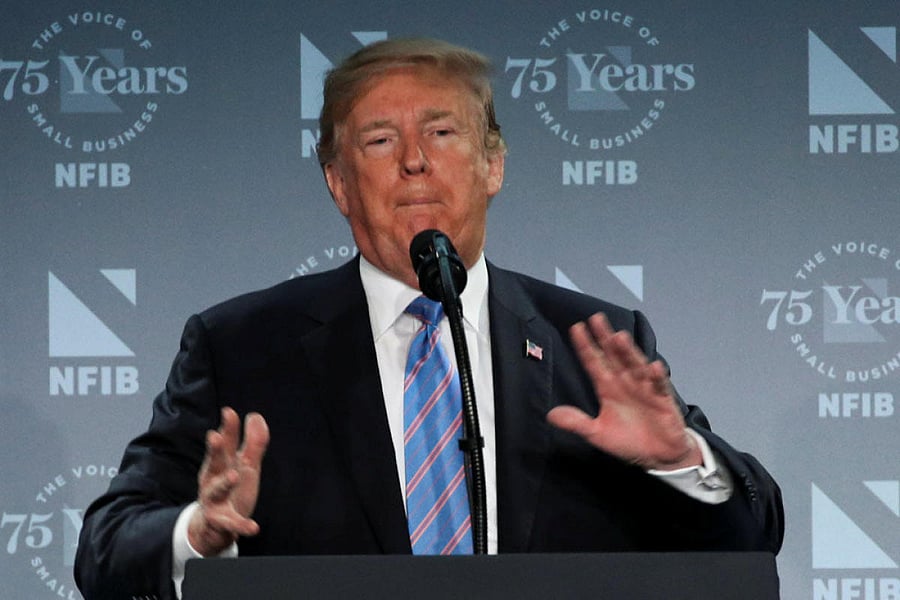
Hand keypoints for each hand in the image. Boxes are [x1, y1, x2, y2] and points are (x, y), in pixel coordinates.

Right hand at [188, 407, 269, 555]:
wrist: (216, 528)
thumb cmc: (231, 490)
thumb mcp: (245, 465)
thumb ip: (253, 443)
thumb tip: (255, 416)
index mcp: (221, 464)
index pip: (224, 443)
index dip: (227, 429)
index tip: (229, 412)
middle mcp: (213, 479)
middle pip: (214, 462)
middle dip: (214, 450)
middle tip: (214, 437)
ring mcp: (214, 501)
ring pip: (216, 490)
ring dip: (224, 482)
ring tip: (234, 475)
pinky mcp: (221, 522)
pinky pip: (231, 524)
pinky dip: (241, 526)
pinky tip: (253, 528)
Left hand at [546, 313, 701, 470]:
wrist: (658, 456)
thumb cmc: (629, 441)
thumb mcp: (598, 433)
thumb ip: (577, 422)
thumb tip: (551, 415)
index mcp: (608, 388)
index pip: (594, 362)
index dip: (585, 346)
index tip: (576, 329)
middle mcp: (625, 382)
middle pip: (613, 356)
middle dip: (605, 338)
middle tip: (596, 319)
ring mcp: (644, 388)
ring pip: (635, 365)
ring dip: (627, 352)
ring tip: (619, 337)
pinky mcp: (662, 399)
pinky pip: (659, 385)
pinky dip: (657, 376)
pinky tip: (652, 367)